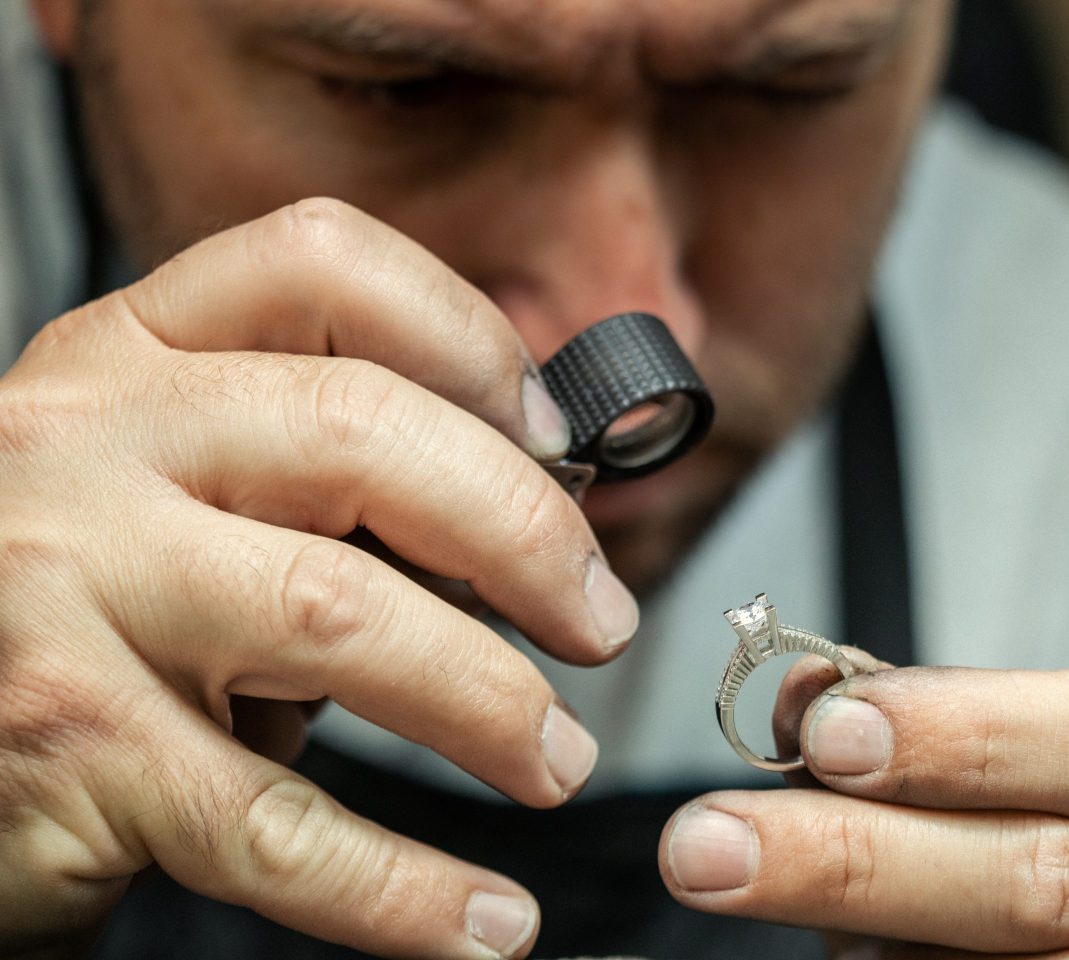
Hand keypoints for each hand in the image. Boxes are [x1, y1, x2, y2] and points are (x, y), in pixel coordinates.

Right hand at [0, 199, 637, 957]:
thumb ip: (334, 476)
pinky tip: (484, 924)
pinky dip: (401, 888)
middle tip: (600, 624)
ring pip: (334, 616)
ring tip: (552, 759)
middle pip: (360, 434)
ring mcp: (62, 586)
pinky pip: (267, 823)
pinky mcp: (63, 745)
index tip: (558, 441)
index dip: (474, 341)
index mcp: (136, 354)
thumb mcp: (190, 489)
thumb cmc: (89, 601)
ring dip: (488, 702)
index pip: (325, 266)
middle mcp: (90, 443)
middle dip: (525, 534)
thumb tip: (545, 508)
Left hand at [660, 653, 1068, 958]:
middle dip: (858, 856)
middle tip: (710, 843)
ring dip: (868, 940)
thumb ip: (935, 719)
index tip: (826, 732)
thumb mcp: (1049, 735)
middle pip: (1048, 877)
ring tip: (746, 890)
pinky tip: (838, 953)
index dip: (971, 737)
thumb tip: (797, 702)